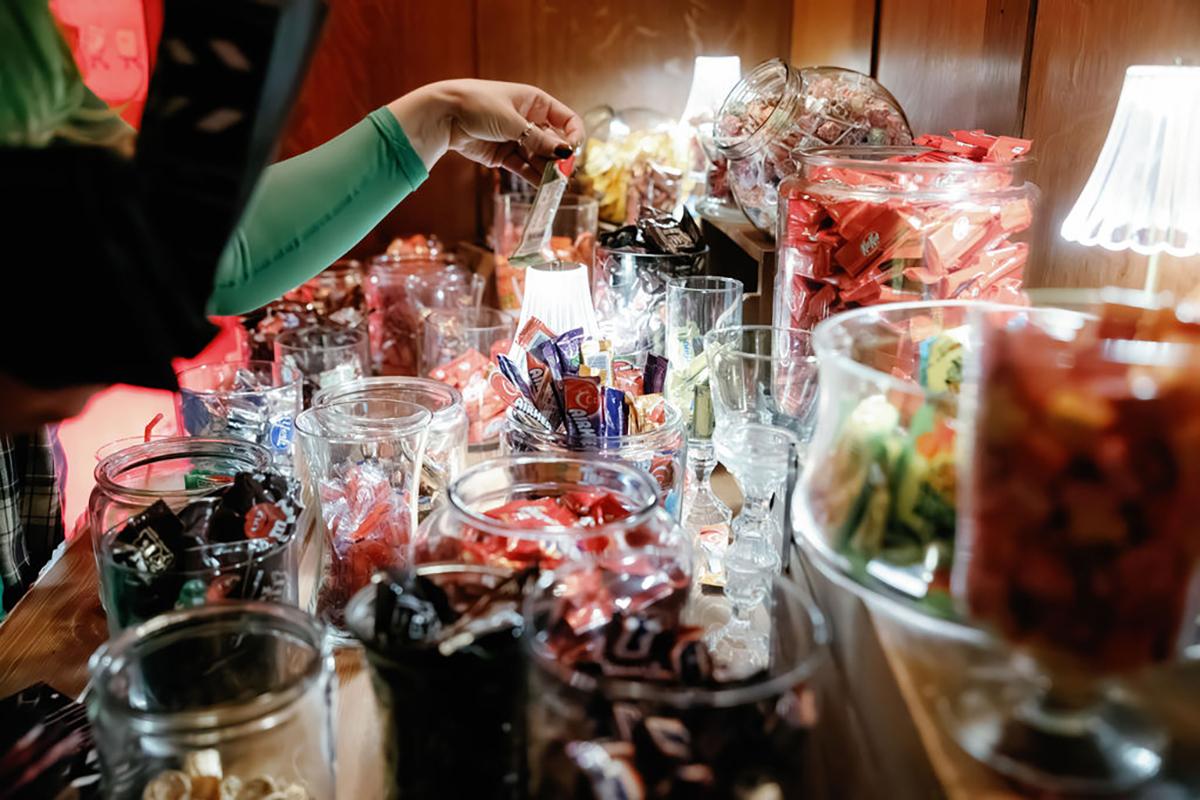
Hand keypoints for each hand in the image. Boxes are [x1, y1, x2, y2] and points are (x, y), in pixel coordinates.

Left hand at [388, 79, 583, 183]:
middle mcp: (529, 120)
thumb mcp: (512, 121)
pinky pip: (524, 167)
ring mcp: (516, 139)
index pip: (567, 120)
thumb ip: (539, 140)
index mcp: (535, 102)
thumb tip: (565, 153)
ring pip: (539, 158)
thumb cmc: (477, 105)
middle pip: (554, 143)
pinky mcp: (503, 155)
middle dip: (559, 159)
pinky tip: (542, 186)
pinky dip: (533, 177)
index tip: (573, 152)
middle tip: (562, 175)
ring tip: (554, 186)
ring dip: (547, 171)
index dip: (574, 136)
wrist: (443, 115)